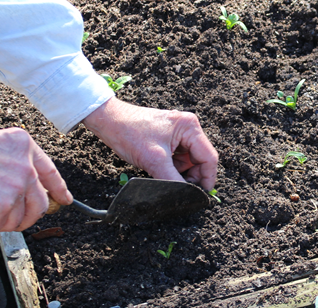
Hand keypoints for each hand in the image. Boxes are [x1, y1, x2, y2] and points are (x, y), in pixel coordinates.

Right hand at [0, 123, 72, 234]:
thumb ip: (8, 159)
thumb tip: (13, 181)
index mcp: (23, 145)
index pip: (50, 172)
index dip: (58, 189)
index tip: (63, 200)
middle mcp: (25, 166)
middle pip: (38, 204)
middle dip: (24, 217)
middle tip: (4, 219)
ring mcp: (16, 187)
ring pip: (16, 219)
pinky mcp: (1, 207)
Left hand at [82, 98, 217, 189]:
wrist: (108, 121)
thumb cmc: (129, 133)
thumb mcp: (154, 160)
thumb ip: (173, 180)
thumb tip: (187, 196)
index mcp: (190, 127)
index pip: (209, 157)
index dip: (207, 178)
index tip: (202, 196)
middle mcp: (188, 128)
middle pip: (200, 160)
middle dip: (193, 176)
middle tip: (182, 190)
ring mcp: (179, 134)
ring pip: (189, 162)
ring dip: (181, 173)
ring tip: (167, 178)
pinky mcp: (169, 139)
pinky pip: (178, 159)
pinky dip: (173, 169)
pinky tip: (161, 171)